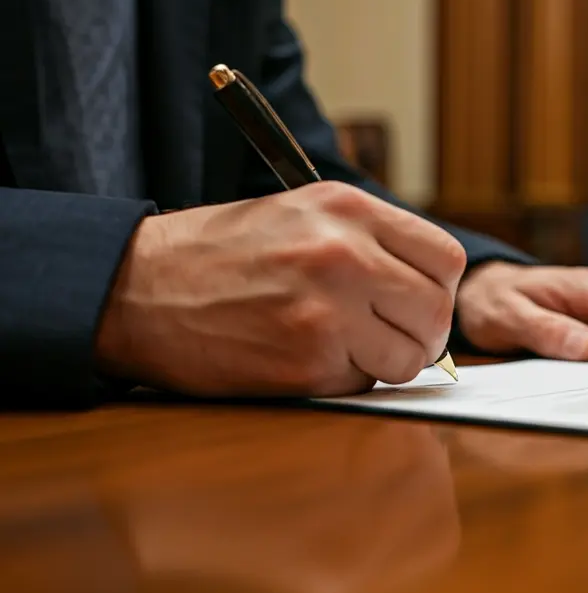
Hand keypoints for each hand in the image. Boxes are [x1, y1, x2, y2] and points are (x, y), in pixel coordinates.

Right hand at [95, 182, 467, 396]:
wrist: (138, 288)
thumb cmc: (221, 253)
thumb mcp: (301, 213)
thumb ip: (371, 239)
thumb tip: (432, 285)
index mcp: (348, 209)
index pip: (445, 258)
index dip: (438, 288)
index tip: (419, 300)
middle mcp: (345, 254)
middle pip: (436, 312)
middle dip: (422, 334)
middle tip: (392, 336)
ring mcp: (326, 310)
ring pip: (408, 358)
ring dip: (385, 363)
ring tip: (343, 345)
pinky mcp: (305, 362)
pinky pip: (362, 384)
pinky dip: (343, 380)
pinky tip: (305, 357)